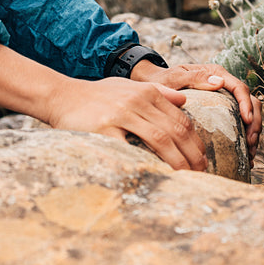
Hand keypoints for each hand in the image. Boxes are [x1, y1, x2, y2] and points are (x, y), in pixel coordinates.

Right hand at [44, 76, 207, 171]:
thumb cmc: (97, 95)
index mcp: (146, 92)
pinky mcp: (105, 129)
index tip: (201, 158)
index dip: (195, 141)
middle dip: (192, 155)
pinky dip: (147, 163)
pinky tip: (156, 174)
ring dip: (177, 162)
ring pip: (160, 140)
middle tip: (200, 172)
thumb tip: (184, 102)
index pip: (181, 118)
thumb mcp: (128, 86)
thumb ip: (158, 92)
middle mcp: (137, 101)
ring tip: (185, 177)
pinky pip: (131, 149)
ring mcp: (121, 114)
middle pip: (175, 130)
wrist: (62, 96)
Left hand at [130, 60, 262, 159]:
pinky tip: (245, 154)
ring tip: (250, 152)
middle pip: (251, 103)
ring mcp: (225, 99)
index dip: (247, 105)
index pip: (240, 88)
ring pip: (249, 115)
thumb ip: (194, 78)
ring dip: (253, 133)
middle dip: (255, 123)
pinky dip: (245, 138)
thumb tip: (219, 83)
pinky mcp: (222, 112)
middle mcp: (224, 85)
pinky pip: (240, 124)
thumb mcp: (175, 77)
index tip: (247, 121)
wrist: (153, 84)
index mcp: (217, 74)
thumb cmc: (163, 79)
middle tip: (250, 143)